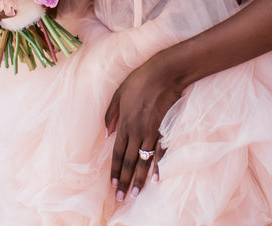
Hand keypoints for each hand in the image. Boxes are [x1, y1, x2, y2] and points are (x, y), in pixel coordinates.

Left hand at [104, 55, 182, 199]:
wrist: (164, 73)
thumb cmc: (139, 79)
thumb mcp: (118, 93)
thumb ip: (111, 113)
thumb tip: (106, 132)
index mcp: (124, 123)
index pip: (118, 153)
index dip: (116, 170)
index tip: (113, 185)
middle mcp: (137, 131)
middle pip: (130, 161)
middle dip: (126, 181)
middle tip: (122, 198)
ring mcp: (152, 131)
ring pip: (144, 160)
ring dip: (140, 179)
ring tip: (136, 194)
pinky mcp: (164, 128)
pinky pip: (161, 151)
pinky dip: (158, 165)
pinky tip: (156, 177)